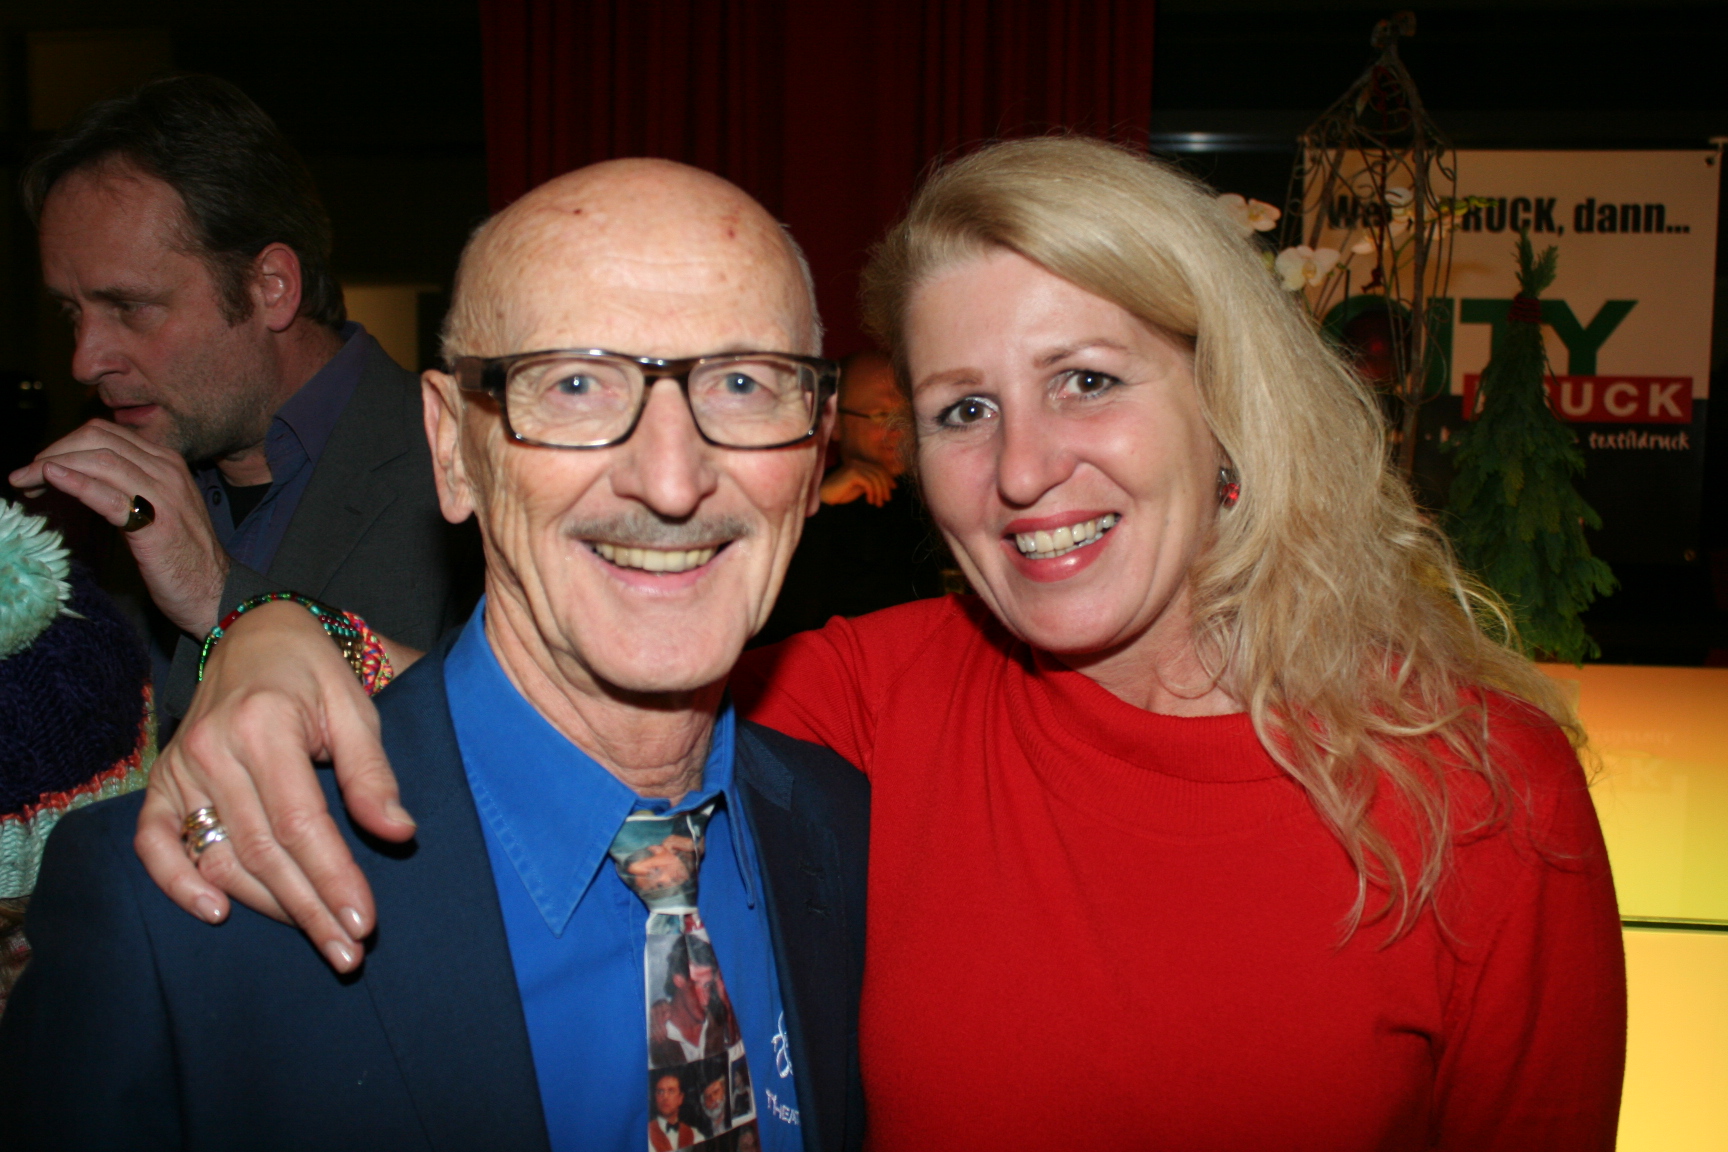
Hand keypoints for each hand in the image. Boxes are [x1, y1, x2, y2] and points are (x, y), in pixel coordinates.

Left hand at [10, 419, 227, 636]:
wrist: (216, 593)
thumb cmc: (183, 558)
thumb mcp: (157, 509)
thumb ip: (127, 487)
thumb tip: (78, 479)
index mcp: (167, 462)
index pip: (106, 434)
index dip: (65, 444)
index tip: (39, 468)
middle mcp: (167, 470)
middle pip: (98, 439)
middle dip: (53, 450)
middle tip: (25, 476)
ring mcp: (163, 495)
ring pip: (99, 460)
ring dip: (52, 465)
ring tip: (26, 482)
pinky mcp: (154, 524)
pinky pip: (108, 495)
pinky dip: (75, 483)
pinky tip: (51, 479)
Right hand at [134, 601, 415, 972]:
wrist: (255, 634)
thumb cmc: (314, 673)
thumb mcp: (356, 708)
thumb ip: (372, 774)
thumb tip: (399, 833)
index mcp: (264, 727)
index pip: (301, 824)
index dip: (333, 878)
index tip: (364, 922)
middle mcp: (212, 750)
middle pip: (262, 852)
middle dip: (309, 908)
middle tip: (347, 951)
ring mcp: (179, 768)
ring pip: (219, 856)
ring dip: (266, 907)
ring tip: (315, 937)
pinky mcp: (160, 781)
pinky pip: (154, 842)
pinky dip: (177, 882)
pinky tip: (215, 913)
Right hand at [819, 459, 895, 506]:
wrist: (824, 496)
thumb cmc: (841, 493)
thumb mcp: (860, 488)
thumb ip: (871, 484)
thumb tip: (887, 486)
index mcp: (861, 464)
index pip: (879, 468)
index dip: (888, 478)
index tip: (893, 488)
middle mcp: (858, 463)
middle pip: (879, 472)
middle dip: (885, 486)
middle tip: (887, 499)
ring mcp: (855, 467)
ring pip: (876, 478)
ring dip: (879, 492)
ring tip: (878, 503)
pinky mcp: (852, 473)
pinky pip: (869, 482)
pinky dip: (872, 492)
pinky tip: (870, 501)